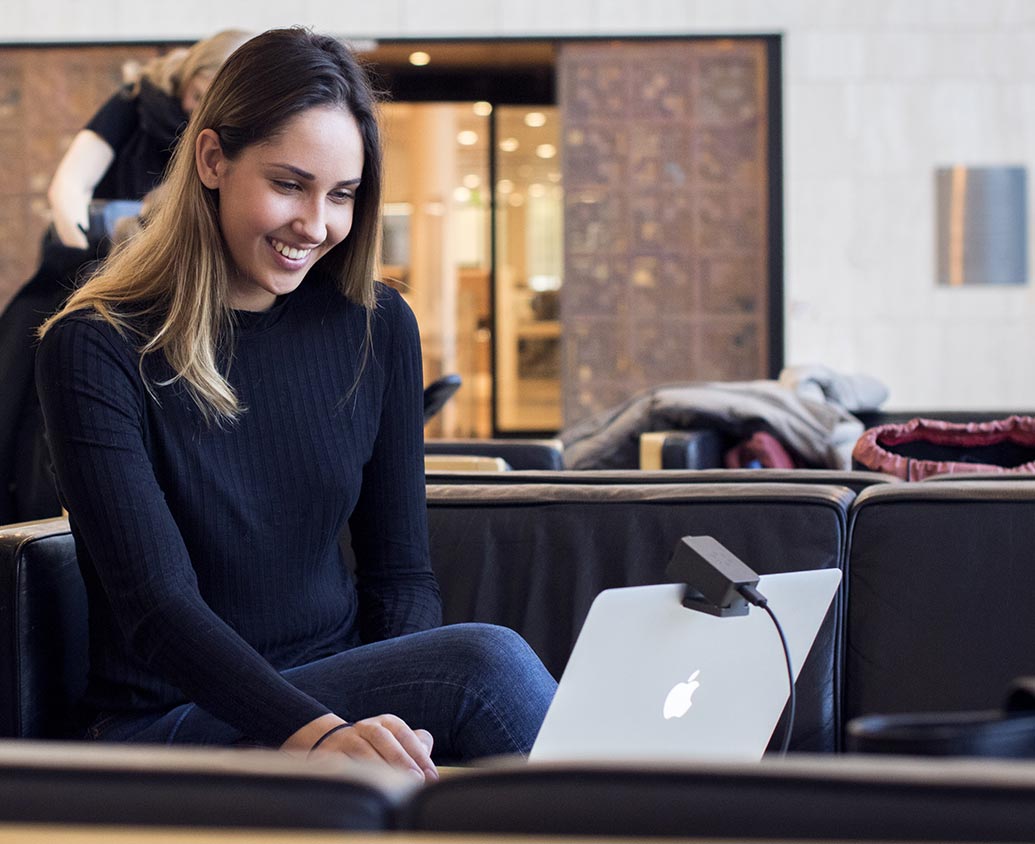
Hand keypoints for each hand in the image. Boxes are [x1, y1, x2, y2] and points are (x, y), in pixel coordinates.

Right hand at [284, 713, 437, 781]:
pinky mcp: (329, 755)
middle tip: (415, 780)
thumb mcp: (399, 743)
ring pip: (360, 750)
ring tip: (393, 786)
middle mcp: (365, 727)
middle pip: (382, 737)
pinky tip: (366, 788)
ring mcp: (345, 739)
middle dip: (400, 758)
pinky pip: (340, 763)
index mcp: (386, 723)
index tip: (430, 776)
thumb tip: (431, 772)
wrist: (335, 742)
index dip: (418, 754)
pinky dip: (353, 774)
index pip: (404, 734)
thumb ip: (417, 750)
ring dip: (378, 768)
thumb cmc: (379, 748)